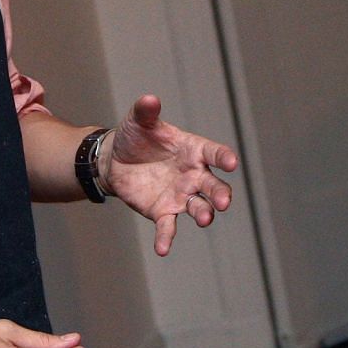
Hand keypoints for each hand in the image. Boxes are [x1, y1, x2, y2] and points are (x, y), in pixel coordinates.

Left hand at [105, 94, 238, 255]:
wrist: (116, 160)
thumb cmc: (136, 137)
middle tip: (224, 202)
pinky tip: (162, 249)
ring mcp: (181, 195)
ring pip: (198, 207)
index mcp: (193, 150)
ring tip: (206, 219)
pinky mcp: (163, 211)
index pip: (214, 153)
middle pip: (213, 186)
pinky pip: (168, 226)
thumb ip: (146, 112)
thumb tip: (149, 99)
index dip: (224, 157)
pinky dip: (166, 238)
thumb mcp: (139, 122)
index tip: (232, 162)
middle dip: (220, 194)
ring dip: (204, 213)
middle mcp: (193, 175)